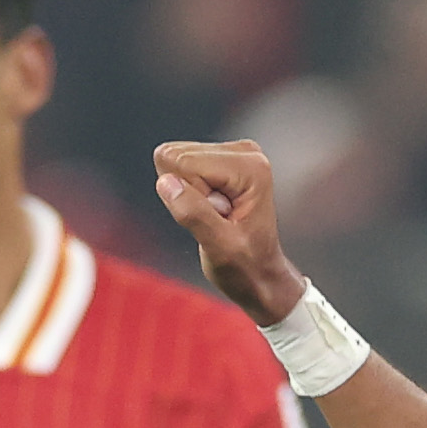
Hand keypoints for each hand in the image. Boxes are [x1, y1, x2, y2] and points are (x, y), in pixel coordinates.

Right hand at [153, 140, 305, 322]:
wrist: (260, 274)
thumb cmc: (246, 266)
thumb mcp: (219, 248)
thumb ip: (193, 214)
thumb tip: (166, 182)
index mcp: (250, 167)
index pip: (182, 162)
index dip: (188, 196)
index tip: (214, 218)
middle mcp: (244, 152)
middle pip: (176, 156)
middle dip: (188, 193)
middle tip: (215, 218)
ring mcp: (233, 154)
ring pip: (175, 162)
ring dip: (190, 195)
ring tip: (217, 217)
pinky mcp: (221, 160)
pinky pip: (179, 168)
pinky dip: (191, 193)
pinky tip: (214, 210)